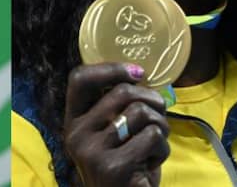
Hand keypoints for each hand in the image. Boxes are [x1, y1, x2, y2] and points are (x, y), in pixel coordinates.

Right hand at [63, 63, 169, 186]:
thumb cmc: (124, 166)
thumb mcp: (111, 134)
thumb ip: (114, 108)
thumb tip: (138, 74)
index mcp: (73, 121)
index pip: (79, 79)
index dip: (110, 69)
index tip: (137, 73)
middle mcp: (76, 134)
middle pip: (121, 92)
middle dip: (152, 99)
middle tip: (161, 111)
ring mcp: (92, 151)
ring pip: (140, 113)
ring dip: (161, 126)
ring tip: (157, 141)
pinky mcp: (113, 167)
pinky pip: (151, 137)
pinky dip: (163, 148)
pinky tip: (153, 161)